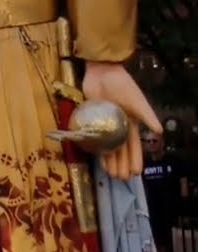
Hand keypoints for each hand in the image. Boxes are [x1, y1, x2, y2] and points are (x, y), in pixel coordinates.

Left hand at [81, 61, 162, 179]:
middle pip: (121, 150)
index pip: (135, 146)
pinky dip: (96, 148)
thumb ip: (147, 116)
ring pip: (108, 146)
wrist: (103, 72)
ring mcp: (105, 123)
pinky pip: (94, 137)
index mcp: (131, 124)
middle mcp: (119, 126)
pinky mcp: (92, 119)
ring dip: (110, 160)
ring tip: (111, 175)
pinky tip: (96, 158)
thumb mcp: (137, 101)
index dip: (135, 159)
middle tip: (121, 179)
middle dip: (122, 164)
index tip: (136, 173)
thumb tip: (159, 132)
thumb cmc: (123, 86)